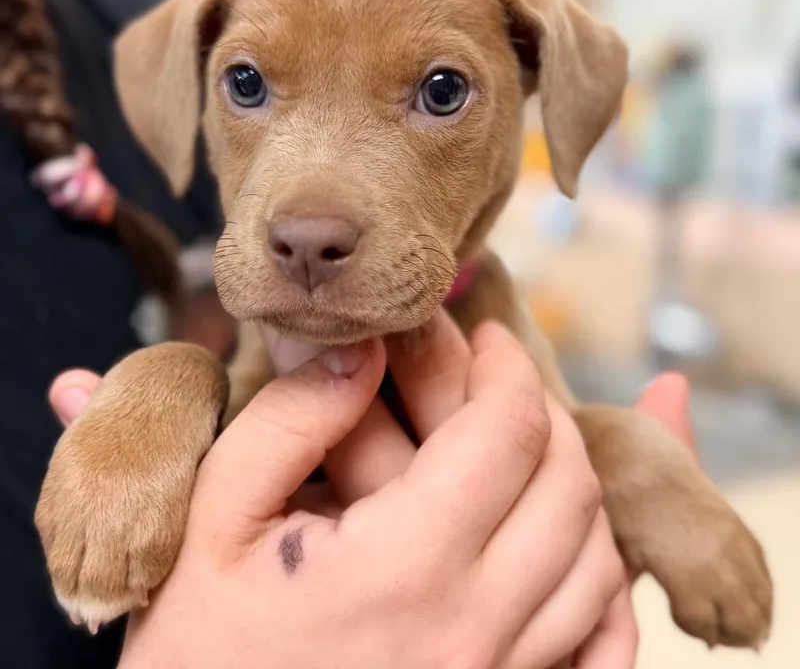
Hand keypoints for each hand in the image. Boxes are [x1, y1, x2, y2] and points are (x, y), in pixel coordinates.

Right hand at [47, 320, 691, 668]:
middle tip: (500, 382)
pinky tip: (568, 539)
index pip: (506, 433)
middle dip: (542, 411)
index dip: (505, 365)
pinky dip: (599, 574)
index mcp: (403, 569)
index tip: (484, 336)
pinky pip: (602, 639)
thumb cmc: (202, 648)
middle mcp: (475, 630)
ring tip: (523, 447)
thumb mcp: (216, 519)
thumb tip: (365, 347)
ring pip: (599, 558)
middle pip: (569, 487)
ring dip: (572, 483)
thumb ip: (292, 421)